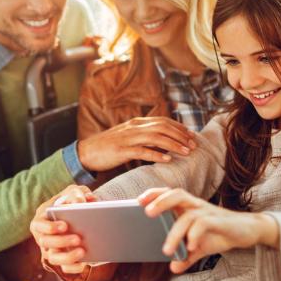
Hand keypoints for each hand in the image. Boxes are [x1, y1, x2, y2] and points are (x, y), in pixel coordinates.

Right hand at [30, 185, 94, 274]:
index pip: (38, 225)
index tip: (65, 225)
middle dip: (61, 241)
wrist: (79, 212)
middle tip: (78, 238)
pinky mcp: (60, 259)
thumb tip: (80, 202)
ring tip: (83, 251)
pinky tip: (84, 264)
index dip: (50, 227)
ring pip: (53, 258)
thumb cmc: (73, 199)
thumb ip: (76, 193)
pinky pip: (63, 268)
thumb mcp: (74, 191)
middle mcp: (42, 234)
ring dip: (67, 256)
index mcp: (41, 217)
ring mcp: (50, 248)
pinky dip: (73, 268)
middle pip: (45, 242)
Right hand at [78, 117, 195, 171]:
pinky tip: (167, 159)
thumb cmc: (108, 146)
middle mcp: (134, 127)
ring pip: (156, 137)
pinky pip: (142, 151)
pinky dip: (156, 154)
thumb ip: (144, 136)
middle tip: (194, 144)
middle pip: (163, 127)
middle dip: (181, 135)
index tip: (191, 135)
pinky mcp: (121, 150)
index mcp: (136, 123)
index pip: (163, 121)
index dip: (179, 127)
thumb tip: (163, 142)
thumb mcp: (128, 136)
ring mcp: (127, 138)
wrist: (86, 152)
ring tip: (186, 152)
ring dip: (174, 144)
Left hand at [138, 188, 279, 273]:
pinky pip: (204, 223)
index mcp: (188, 206)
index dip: (153, 193)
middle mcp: (196, 205)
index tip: (138, 200)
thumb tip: (173, 268)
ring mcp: (208, 211)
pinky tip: (190, 247)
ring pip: (188, 213)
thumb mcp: (201, 246)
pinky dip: (194, 234)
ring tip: (166, 248)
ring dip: (175, 230)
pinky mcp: (219, 221)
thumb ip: (187, 256)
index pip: (168, 193)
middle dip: (160, 201)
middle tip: (147, 213)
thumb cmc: (220, 232)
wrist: (248, 231)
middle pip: (176, 194)